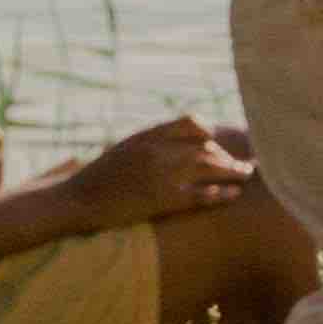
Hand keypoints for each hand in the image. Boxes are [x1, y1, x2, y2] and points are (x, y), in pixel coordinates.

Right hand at [71, 116, 258, 226]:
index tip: (218, 144)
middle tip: (241, 164)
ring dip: (233, 171)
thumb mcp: (125, 148)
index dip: (210, 134)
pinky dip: (221, 194)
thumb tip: (179, 140)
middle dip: (226, 156)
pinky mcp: (162, 199)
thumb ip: (152, 141)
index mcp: (147, 135)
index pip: (191, 123)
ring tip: (247, 175)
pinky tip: (234, 195)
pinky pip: (201, 194)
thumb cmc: (99, 177)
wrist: (75, 200)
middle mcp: (157, 150)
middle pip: (206, 147)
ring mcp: (161, 174)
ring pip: (209, 167)